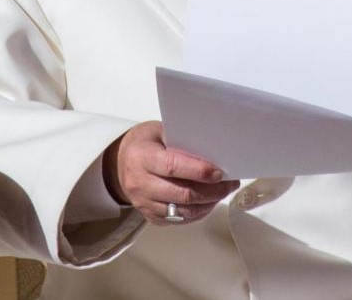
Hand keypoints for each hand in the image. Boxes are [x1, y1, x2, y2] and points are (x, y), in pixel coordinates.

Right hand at [103, 121, 238, 224]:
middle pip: (182, 194)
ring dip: (208, 203)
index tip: (219, 172)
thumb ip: (182, 141)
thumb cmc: (145, 144)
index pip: (172, 167)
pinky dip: (198, 213)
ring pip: (183, 211)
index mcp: (142, 157)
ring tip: (223, 192)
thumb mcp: (160, 132)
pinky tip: (209, 201)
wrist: (122, 162)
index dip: (198, 171)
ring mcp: (143, 203)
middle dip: (211, 191)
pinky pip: (179, 220)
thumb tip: (214, 152)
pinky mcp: (150, 217)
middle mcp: (140, 183)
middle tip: (229, 183)